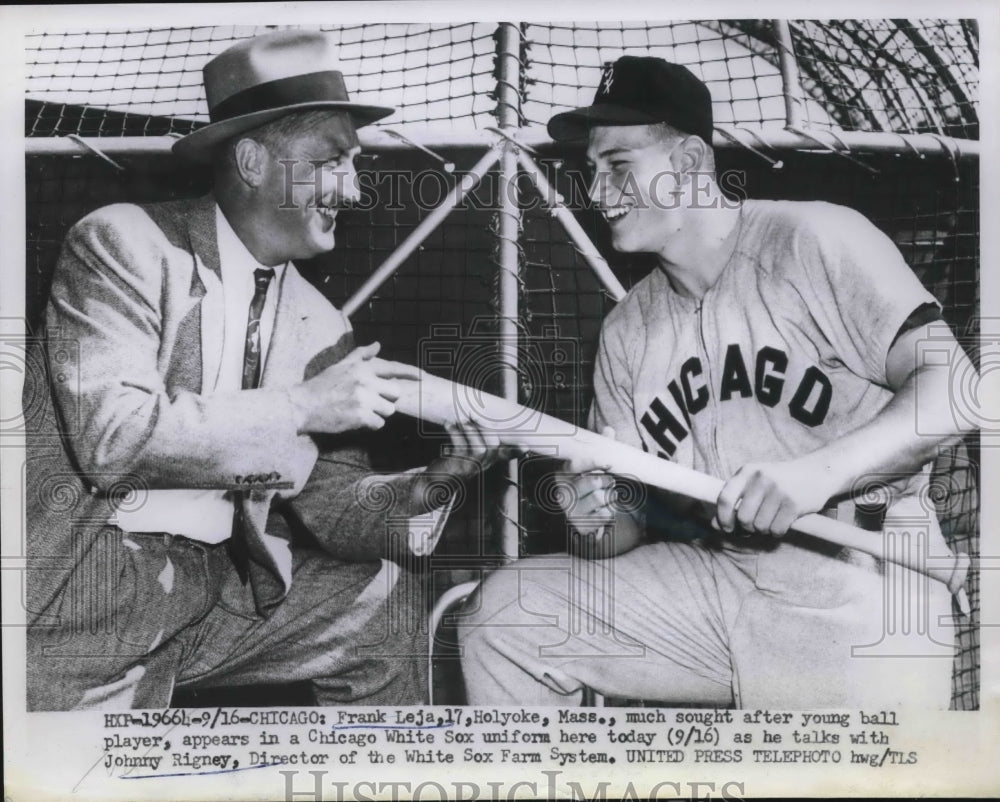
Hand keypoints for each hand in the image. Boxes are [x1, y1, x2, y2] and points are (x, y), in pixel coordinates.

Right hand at [289, 342, 420, 433]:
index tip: (423, 377)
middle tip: (369, 401)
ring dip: (377, 413)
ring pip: (388, 410)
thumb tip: (377, 345)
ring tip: (359, 410)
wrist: (302, 405)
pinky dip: (370, 424)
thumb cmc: (321, 386)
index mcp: (361, 368)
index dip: (410, 373)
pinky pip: (378, 423)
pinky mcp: (360, 416)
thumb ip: (361, 355)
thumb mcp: (341, 365)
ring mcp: (363, 399)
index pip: (392, 369)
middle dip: (386, 400)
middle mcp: (365, 381)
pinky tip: (356, 419)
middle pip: (395, 394)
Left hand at [411, 419, 515, 512]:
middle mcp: (483, 464)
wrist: (436, 483)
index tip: (525, 447)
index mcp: (487, 460)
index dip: (515, 450)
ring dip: (468, 428)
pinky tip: (448, 424)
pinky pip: (460, 445)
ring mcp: (471, 466)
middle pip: (494, 445)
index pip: (505, 455)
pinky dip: (454, 432)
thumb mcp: (469, 453)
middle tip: (473, 413)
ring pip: (479, 446)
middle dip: (484, 427)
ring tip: (460, 418)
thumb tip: (475, 416)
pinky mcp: (458, 464)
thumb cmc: (454, 463)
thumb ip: (477, 438)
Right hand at [557, 426, 618, 537]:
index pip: (578, 464)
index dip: (594, 462)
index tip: (609, 462)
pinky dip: (610, 511)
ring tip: (608, 496)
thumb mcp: (593, 466)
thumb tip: (608, 430)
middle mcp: (563, 492)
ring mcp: (570, 511)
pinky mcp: (580, 525)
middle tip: (610, 481)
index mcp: (562, 474)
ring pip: (601, 498)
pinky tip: (605, 509)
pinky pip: (604, 515)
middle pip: (593, 481)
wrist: (586, 517)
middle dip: (607, 480)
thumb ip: (600, 447)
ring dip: (610, 496)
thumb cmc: (589, 486)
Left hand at [713, 457, 835, 537]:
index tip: (727, 528)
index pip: (724, 498)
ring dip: (764, 530)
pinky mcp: (793, 503)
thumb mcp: (757, 482)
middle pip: (742, 518)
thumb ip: (736, 500)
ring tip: (772, 520)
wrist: (818, 472)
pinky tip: (783, 522)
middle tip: (757, 524)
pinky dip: (777, 532)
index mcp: (747, 471)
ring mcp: (778, 490)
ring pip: (759, 526)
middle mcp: (761, 479)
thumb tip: (715, 525)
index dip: (722, 517)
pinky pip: (776, 529)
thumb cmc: (781, 481)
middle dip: (748, 527)